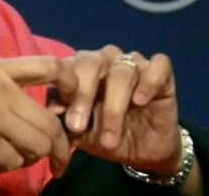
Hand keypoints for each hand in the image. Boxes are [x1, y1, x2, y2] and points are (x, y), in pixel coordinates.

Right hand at [0, 56, 76, 175]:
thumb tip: (31, 113)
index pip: (50, 66)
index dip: (72, 86)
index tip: (70, 109)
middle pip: (51, 121)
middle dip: (60, 147)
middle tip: (60, 162)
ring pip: (37, 145)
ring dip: (30, 159)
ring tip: (10, 157)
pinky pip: (12, 162)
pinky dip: (5, 166)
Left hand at [57, 45, 182, 173]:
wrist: (143, 151)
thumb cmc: (104, 135)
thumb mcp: (81, 134)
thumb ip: (65, 122)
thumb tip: (50, 114)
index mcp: (79, 69)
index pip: (66, 68)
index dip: (60, 89)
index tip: (58, 115)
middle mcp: (104, 60)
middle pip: (91, 62)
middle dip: (82, 94)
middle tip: (77, 125)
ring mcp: (133, 64)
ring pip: (122, 71)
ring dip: (114, 106)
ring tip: (109, 137)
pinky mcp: (161, 74)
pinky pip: (159, 65)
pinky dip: (149, 81)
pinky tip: (140, 101)